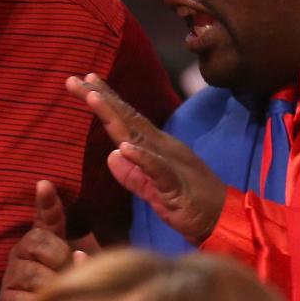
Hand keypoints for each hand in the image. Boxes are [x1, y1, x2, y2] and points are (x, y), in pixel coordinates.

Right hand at [0, 180, 80, 299]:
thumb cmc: (64, 285)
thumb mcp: (75, 267)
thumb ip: (81, 258)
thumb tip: (80, 255)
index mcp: (42, 242)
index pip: (45, 217)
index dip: (46, 202)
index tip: (44, 184)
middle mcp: (22, 253)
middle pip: (37, 240)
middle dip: (59, 257)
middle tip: (67, 272)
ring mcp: (11, 275)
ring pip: (32, 272)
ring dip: (51, 283)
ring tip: (59, 291)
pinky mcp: (6, 297)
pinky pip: (23, 297)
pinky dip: (40, 300)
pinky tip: (43, 299)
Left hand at [66, 73, 226, 245]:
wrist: (225, 221)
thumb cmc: (190, 203)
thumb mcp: (153, 189)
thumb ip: (132, 174)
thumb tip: (111, 155)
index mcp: (155, 147)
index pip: (125, 119)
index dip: (104, 100)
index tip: (83, 82)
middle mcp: (161, 147)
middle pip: (126, 118)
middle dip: (100, 98)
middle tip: (74, 79)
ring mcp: (169, 163)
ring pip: (137, 135)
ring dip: (114, 115)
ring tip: (93, 97)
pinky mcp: (176, 186)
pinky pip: (157, 169)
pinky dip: (141, 157)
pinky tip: (124, 147)